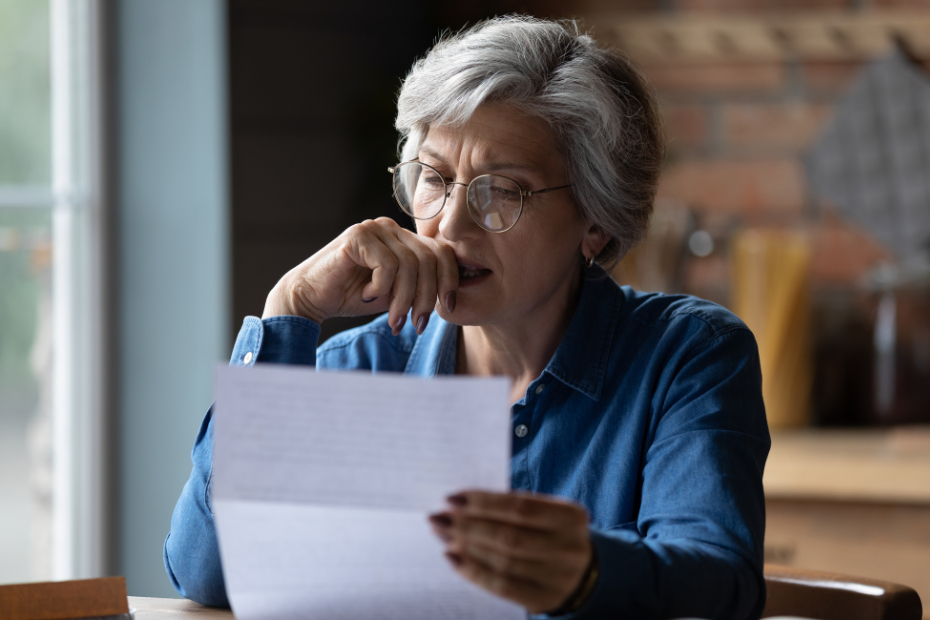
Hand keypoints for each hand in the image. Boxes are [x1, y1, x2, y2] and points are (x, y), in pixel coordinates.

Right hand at [262, 218, 458, 334]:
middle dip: (426, 297)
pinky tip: (366, 295)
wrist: (310, 298)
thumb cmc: (352, 296)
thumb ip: (420, 288)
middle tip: (415, 324)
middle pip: (429, 259)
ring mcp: (374, 229)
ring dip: (403, 299)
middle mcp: (390, 228)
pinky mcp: (357, 236)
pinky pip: (387, 265)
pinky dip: (381, 288)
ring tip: (393, 318)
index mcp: (403, 238)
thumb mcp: (396, 294)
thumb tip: (453, 298)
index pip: (441, 252)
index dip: (449, 281)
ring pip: (410, 265)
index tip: (449, 308)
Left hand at [429, 490, 592, 613]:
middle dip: (467, 526)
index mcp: (570, 516)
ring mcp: (558, 576)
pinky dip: (473, 571)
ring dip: (465, 547)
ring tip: (442, 535)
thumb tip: (459, 504)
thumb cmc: (550, 533)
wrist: (582, 574)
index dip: (482, 502)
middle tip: (437, 518)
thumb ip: (512, 508)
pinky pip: (502, 586)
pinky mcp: (544, 598)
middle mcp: (568, 547)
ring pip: (502, 562)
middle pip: (508, 536)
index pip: (519, 506)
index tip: (451, 498)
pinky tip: (453, 559)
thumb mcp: (545, 514)